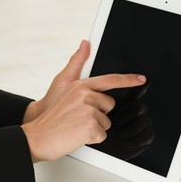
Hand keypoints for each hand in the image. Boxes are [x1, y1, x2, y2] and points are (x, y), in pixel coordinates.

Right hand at [21, 40, 146, 161]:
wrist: (38, 136)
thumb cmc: (51, 116)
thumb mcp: (63, 85)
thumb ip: (77, 63)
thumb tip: (85, 42)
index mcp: (81, 85)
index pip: (110, 80)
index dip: (128, 79)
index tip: (141, 79)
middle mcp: (86, 95)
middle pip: (109, 105)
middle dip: (99, 114)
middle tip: (80, 119)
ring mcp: (89, 110)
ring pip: (106, 122)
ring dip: (94, 128)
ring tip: (76, 127)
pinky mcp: (91, 126)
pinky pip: (102, 135)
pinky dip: (92, 139)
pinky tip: (77, 135)